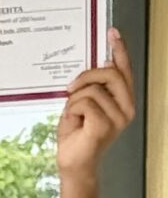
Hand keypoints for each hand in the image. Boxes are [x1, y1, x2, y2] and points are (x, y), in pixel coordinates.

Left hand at [57, 30, 136, 177]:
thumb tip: (97, 64)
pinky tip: (73, 123)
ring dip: (74, 100)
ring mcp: (118, 118)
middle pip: (110, 73)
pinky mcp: (104, 126)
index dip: (119, 50)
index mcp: (124, 100)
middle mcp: (126, 107)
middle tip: (70, 89)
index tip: (112, 32)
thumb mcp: (82, 105)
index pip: (124, 71)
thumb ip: (92, 87)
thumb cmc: (76, 135)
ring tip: (73, 115)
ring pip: (92, 90)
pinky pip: (84, 104)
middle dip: (86, 76)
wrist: (73, 164)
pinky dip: (71, 111)